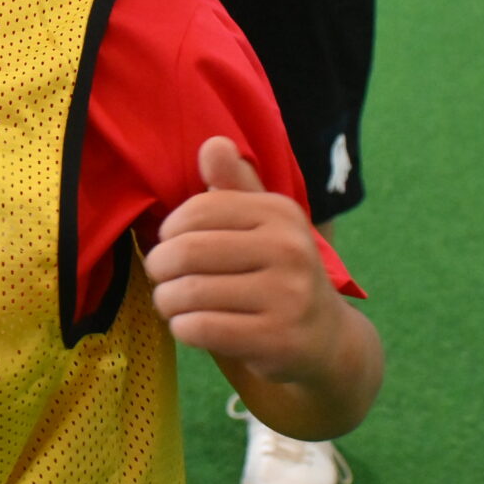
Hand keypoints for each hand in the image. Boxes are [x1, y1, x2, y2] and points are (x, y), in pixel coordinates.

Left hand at [144, 138, 342, 385]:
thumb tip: (213, 143)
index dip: (169, 231)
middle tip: (161, 278)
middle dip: (159, 268)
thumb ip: (233, 186)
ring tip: (171, 303)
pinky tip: (190, 327)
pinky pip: (202, 329)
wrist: (324, 339)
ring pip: (190, 293)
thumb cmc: (276, 273)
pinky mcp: (280, 340)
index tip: (171, 244)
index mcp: (280, 213)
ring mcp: (289, 297)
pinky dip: (182, 329)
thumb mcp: (262, 225)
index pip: (197, 211)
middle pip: (187, 252)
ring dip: (166, 301)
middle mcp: (290, 250)